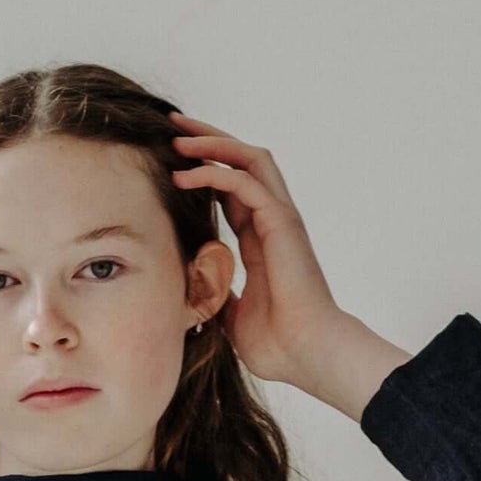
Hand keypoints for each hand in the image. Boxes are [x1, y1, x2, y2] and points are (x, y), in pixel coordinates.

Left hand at [165, 120, 408, 418]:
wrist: (308, 354)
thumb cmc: (279, 345)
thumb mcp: (232, 316)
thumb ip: (216, 295)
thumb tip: (191, 293)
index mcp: (262, 238)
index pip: (233, 187)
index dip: (205, 169)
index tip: (172, 161)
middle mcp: (273, 220)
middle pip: (243, 158)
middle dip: (208, 138)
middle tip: (172, 126)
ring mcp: (280, 218)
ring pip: (248, 157)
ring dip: (212, 144)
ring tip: (177, 139)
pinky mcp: (281, 223)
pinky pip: (245, 182)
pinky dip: (214, 173)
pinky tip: (185, 176)